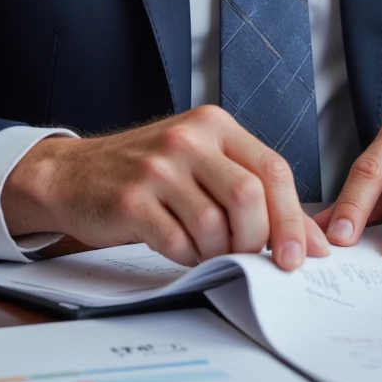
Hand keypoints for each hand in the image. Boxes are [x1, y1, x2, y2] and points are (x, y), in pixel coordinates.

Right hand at [1, 105, 328, 270]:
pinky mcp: (131, 201)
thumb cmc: (146, 173)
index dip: (294, 218)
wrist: (72, 174)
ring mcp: (157, 168)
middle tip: (251, 257)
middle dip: (259, 238)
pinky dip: (186, 257)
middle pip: (250, 195)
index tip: (301, 255)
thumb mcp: (200, 162)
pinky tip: (178, 248)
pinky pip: (178, 243)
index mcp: (213, 125)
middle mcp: (188, 139)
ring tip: (206, 249)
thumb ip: (250, 189)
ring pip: (215, 224)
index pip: (272, 169)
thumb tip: (309, 241)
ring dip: (218, 251)